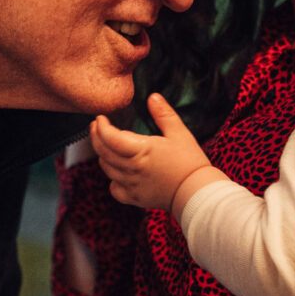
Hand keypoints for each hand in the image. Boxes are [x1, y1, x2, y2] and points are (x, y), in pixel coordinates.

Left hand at [89, 94, 216, 210]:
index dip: (101, 127)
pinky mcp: (135, 198)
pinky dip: (113, 179)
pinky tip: (119, 172)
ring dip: (103, 155)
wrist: (197, 192)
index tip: (100, 118)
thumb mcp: (179, 133)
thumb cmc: (190, 162)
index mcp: (140, 151)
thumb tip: (152, 97)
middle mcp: (131, 169)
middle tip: (96, 127)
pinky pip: (115, 189)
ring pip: (107, 169)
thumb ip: (163, 114)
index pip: (110, 138)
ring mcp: (131, 185)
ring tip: (106, 145)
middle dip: (96, 137)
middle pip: (103, 153)